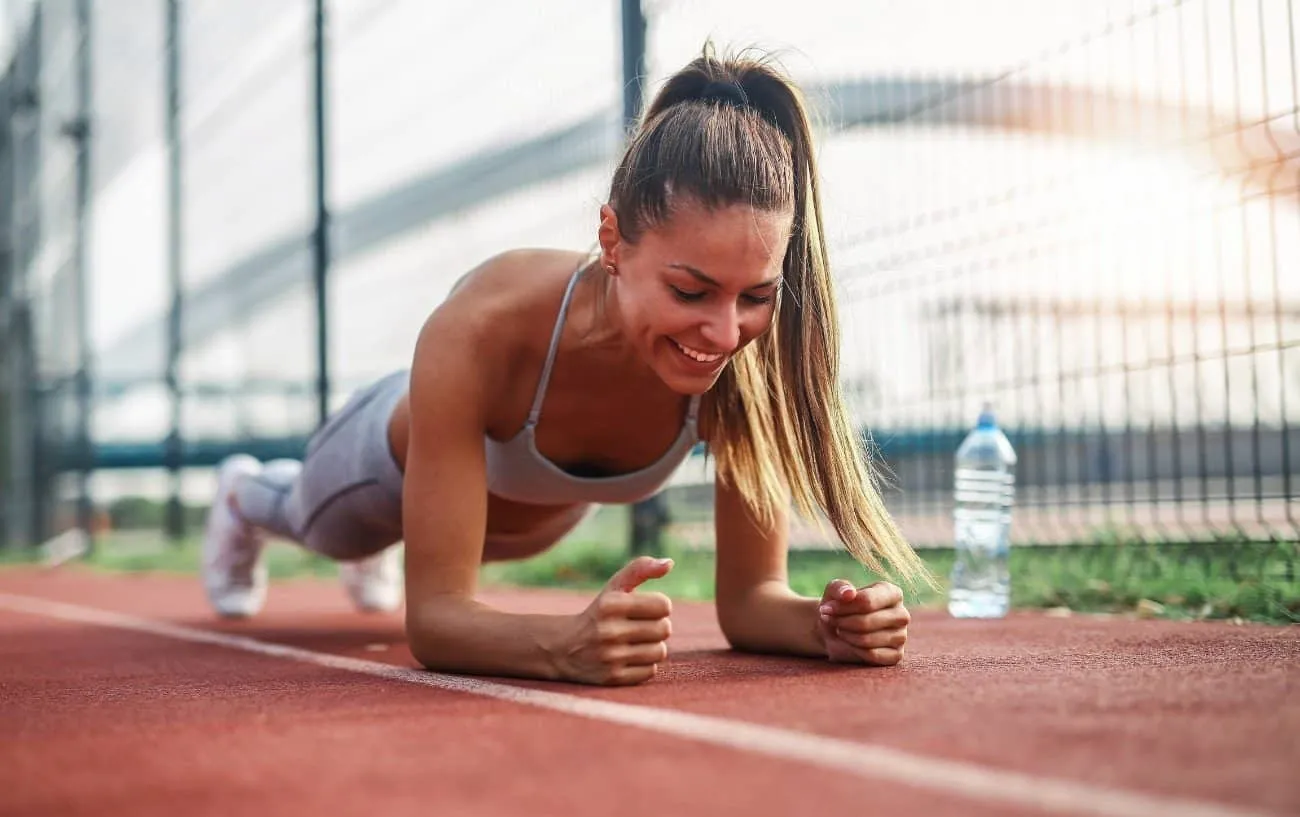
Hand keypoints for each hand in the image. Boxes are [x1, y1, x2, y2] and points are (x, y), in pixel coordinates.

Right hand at [552, 556, 673, 685]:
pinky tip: (629, 657)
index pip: (663, 605)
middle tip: (641, 626)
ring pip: (660, 651)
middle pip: (664, 629)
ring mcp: (610, 657)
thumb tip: (670, 563)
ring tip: (636, 642)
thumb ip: (640, 569)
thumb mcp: (614, 587)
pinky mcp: (612, 678)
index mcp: (611, 604)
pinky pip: (650, 671)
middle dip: (658, 626)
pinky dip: (645, 664)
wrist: (564, 648)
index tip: (647, 608)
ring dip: (653, 646)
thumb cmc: (600, 612)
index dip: (659, 606)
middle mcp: (609, 631)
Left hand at [817, 579, 908, 665]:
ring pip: (867, 640)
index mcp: (892, 593)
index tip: (825, 608)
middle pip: (867, 622)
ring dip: (846, 635)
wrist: (836, 630)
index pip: (867, 601)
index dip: (842, 607)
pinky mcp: (896, 655)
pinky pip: (872, 655)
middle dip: (842, 622)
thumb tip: (849, 594)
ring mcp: (901, 636)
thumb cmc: (839, 607)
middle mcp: (901, 614)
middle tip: (830, 620)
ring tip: (840, 629)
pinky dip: (855, 650)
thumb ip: (839, 588)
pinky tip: (850, 642)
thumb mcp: (834, 592)